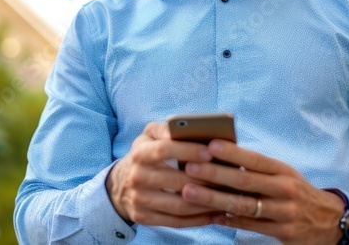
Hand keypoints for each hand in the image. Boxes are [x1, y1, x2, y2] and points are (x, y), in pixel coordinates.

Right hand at [105, 122, 224, 226]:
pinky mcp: (144, 218)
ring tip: (227, 197)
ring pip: (180, 205)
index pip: (165, 150)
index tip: (210, 152)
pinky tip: (215, 213)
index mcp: (140, 153)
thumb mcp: (148, 137)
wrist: (119, 185)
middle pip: (177, 181)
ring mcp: (139, 200)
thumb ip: (166, 129)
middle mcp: (137, 177)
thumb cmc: (145, 155)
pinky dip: (199, 219)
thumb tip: (188, 127)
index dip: (188, 151)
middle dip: (205, 180)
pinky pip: (176, 222)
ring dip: (207, 203)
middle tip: (229, 178)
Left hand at [179, 139, 344, 243]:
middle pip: (245, 181)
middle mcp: (284, 190)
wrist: (330, 221)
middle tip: (189, 168)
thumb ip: (257, 168)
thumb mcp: (283, 175)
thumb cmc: (295, 192)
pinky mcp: (282, 232)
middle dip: (215, 174)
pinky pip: (250, 226)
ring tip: (190, 193)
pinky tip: (209, 215)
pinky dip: (228, 220)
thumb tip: (218, 155)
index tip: (209, 145)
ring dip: (214, 199)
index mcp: (283, 170)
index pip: (255, 159)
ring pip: (243, 205)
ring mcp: (284, 212)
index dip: (232, 152)